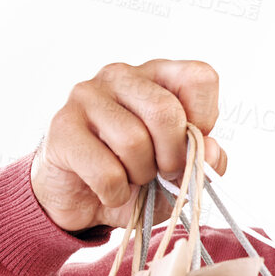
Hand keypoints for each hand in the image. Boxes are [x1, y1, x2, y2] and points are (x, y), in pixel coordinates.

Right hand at [29, 59, 228, 233]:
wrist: (81, 199)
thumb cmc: (134, 176)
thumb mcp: (180, 174)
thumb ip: (204, 162)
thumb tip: (212, 151)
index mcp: (158, 76)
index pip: (199, 77)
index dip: (204, 119)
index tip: (189, 145)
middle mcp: (121, 76)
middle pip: (166, 111)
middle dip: (172, 156)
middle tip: (162, 172)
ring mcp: (87, 96)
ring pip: (134, 142)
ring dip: (140, 176)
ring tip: (130, 177)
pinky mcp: (62, 126)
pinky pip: (106, 171)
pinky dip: (115, 193)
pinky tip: (108, 190)